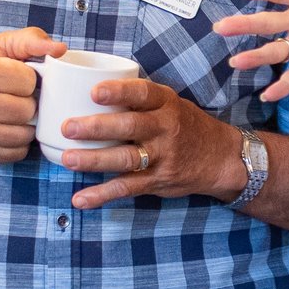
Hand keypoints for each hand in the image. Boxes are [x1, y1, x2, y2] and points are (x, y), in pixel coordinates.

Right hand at [0, 27, 60, 163]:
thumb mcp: (0, 46)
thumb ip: (31, 40)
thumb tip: (60, 49)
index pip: (28, 81)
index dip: (28, 78)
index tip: (16, 78)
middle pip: (27, 110)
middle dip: (27, 102)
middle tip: (15, 97)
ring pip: (24, 135)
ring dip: (25, 124)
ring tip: (13, 113)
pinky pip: (15, 153)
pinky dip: (18, 143)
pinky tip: (8, 129)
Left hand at [57, 79, 247, 208]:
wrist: (221, 158)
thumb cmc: (186, 126)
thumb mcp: (171, 104)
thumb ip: (139, 99)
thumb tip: (88, 90)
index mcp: (166, 104)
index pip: (143, 93)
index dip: (118, 92)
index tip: (94, 92)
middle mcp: (165, 129)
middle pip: (130, 127)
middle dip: (97, 127)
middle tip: (69, 127)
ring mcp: (162, 157)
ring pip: (125, 159)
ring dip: (94, 160)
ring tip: (67, 159)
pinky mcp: (157, 181)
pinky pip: (127, 188)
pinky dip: (102, 195)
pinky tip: (80, 199)